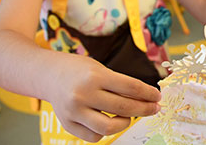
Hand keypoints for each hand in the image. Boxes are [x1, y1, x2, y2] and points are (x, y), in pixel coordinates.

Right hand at [46, 55, 160, 141]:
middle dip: (144, 109)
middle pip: (124, 107)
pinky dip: (106, 132)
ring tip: (128, 115)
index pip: (130, 87)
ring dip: (125, 122)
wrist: (48, 75)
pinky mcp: (67, 124)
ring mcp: (74, 111)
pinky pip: (94, 136)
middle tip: (154, 108)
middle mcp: (84, 94)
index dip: (148, 93)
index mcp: (95, 76)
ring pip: (109, 128)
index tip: (157, 96)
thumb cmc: (79, 70)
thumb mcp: (100, 69)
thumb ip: (119, 84)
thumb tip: (145, 98)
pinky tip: (109, 120)